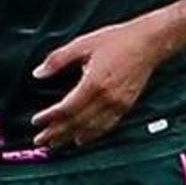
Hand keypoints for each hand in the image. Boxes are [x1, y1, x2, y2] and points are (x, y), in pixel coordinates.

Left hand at [30, 19, 164, 150]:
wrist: (149, 43)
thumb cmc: (117, 40)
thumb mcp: (82, 44)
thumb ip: (57, 60)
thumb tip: (38, 73)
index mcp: (93, 83)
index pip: (66, 108)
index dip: (50, 117)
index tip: (36, 122)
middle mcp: (106, 98)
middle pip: (76, 122)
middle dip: (56, 133)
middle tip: (40, 141)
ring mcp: (118, 104)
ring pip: (91, 127)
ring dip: (71, 137)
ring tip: (55, 144)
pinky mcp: (126, 105)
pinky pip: (107, 125)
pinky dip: (92, 135)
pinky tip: (82, 139)